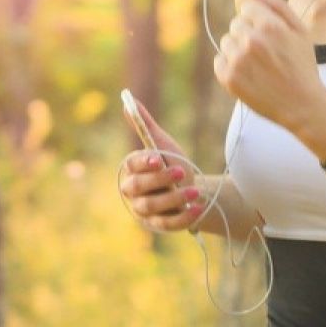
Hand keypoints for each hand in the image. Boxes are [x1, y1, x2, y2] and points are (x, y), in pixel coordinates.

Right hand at [119, 98, 204, 231]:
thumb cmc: (173, 165)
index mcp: (132, 170)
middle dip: (159, 179)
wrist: (192, 191)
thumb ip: (145, 126)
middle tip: (181, 171)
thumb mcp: (163, 145)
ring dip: (174, 198)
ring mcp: (144, 211)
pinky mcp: (158, 225)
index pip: (131, 166)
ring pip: (153, 206)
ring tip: (195, 191)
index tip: (158, 158)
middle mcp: (133, 192)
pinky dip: (183, 217)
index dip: (143, 163)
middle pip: (138, 187)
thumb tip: (128, 100)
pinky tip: (197, 208)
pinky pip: (167, 224)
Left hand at [213, 0, 322, 130]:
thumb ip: (278, 6)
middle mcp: (251, 41)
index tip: (268, 35)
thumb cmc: (302, 67)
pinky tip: (248, 75)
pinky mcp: (228, 78)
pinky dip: (230, 66)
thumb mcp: (300, 32)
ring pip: (226, 42)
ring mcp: (238, 60)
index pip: (247, 8)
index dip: (258, 20)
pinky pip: (219, 61)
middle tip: (266, 53)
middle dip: (248, 35)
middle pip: (236, 24)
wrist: (301, 105)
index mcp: (270, 26)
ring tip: (258, 65)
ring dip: (238, 50)